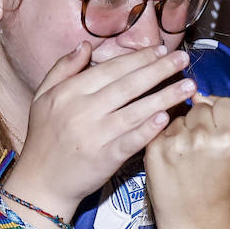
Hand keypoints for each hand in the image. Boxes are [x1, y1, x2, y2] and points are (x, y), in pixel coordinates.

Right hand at [7, 43, 197, 214]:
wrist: (41, 182)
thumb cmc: (44, 137)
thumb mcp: (43, 97)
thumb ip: (63, 68)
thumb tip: (86, 46)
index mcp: (70, 92)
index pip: (111, 69)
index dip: (139, 58)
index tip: (161, 49)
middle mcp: (83, 109)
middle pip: (128, 85)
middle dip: (158, 69)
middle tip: (182, 58)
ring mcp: (95, 134)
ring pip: (136, 110)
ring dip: (165, 96)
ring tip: (189, 86)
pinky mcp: (105, 158)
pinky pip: (132, 140)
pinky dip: (149, 129)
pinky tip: (167, 117)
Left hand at [144, 94, 229, 228]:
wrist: (196, 221)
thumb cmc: (218, 187)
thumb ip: (228, 122)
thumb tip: (202, 95)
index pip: (224, 102)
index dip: (219, 112)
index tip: (216, 125)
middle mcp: (204, 137)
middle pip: (199, 107)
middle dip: (199, 121)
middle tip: (200, 146)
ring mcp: (177, 142)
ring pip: (177, 116)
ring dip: (180, 129)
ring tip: (185, 155)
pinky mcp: (155, 149)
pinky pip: (160, 128)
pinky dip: (164, 139)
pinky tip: (172, 158)